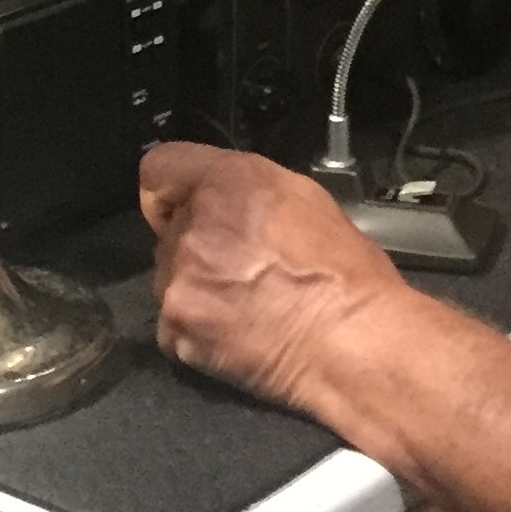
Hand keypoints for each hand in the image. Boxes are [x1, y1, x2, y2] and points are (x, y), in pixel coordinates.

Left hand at [140, 143, 411, 411]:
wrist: (351, 343)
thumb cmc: (345, 276)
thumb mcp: (306, 199)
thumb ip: (248, 189)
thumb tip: (224, 199)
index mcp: (230, 181)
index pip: (160, 168)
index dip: (172, 190)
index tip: (183, 206)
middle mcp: (196, 223)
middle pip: (170, 227)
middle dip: (197, 243)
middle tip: (242, 266)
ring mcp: (180, 277)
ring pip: (169, 274)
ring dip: (196, 286)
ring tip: (245, 302)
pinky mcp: (176, 325)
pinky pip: (174, 320)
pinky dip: (197, 327)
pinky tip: (237, 330)